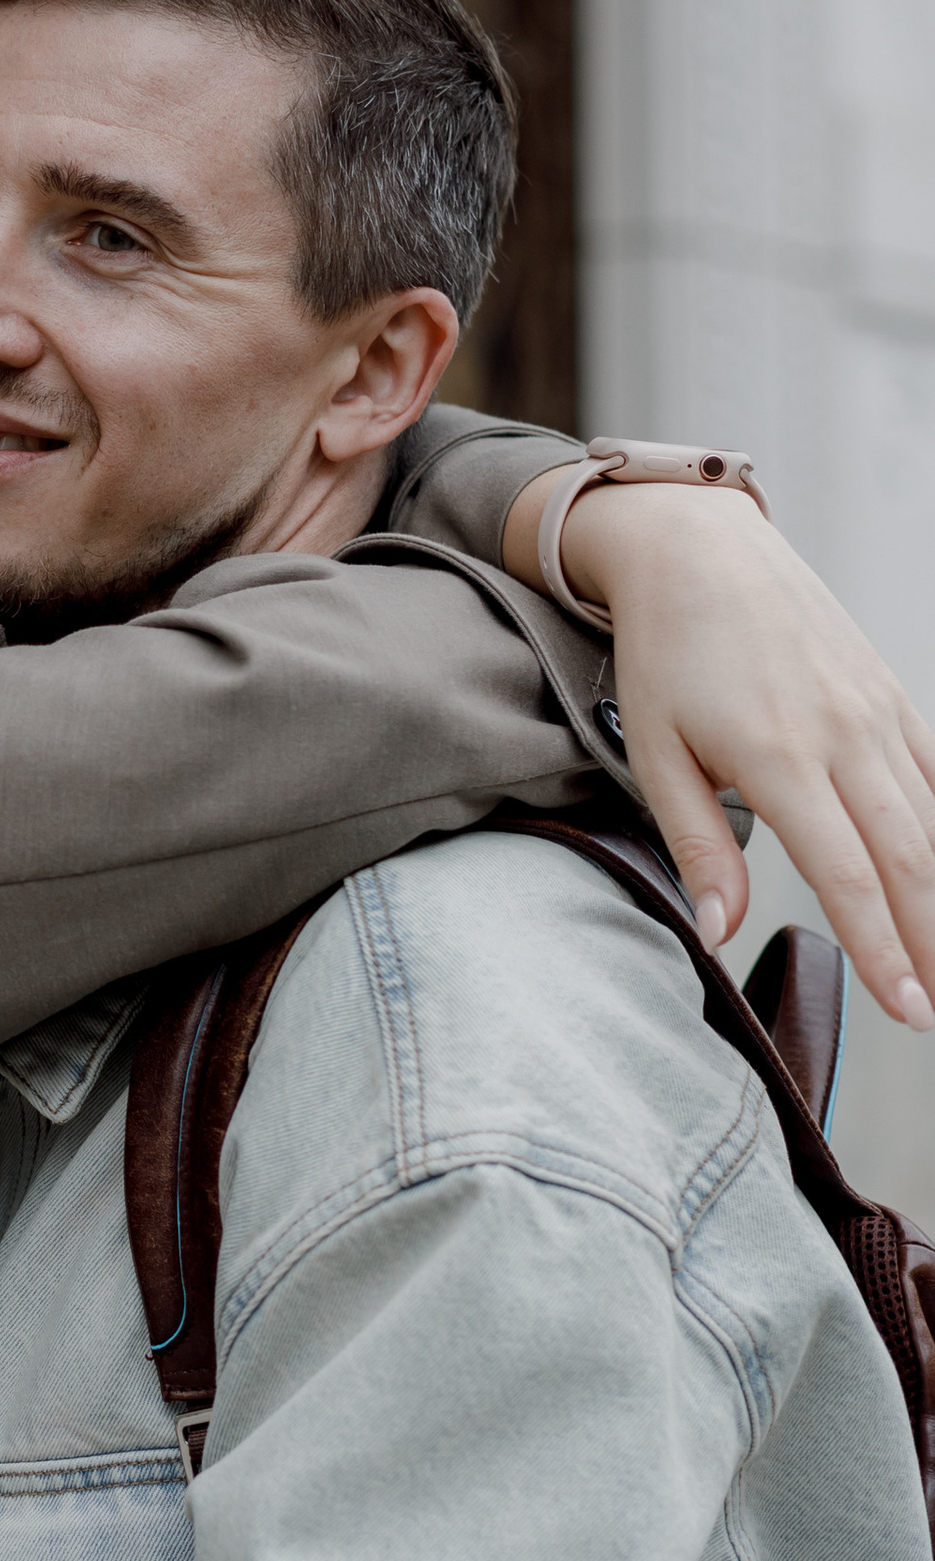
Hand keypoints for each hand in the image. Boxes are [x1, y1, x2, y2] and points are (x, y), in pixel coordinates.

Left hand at [508, 478, 934, 1028]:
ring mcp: (876, 711)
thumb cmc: (665, 651)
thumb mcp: (655, 750)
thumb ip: (696, 846)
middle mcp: (842, 735)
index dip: (882, 950)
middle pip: (908, 858)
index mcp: (778, 756)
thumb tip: (719, 933)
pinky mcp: (891, 694)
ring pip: (933, 820)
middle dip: (930, 943)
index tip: (908, 1012)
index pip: (847, 875)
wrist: (698, 548)